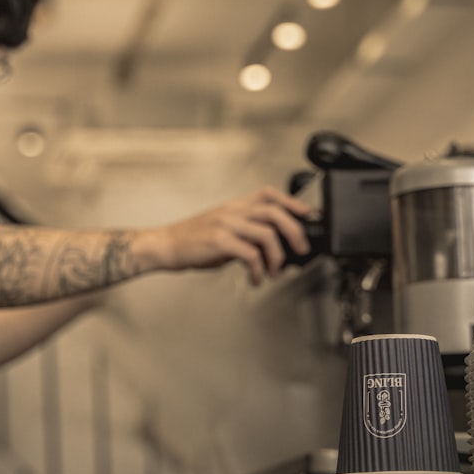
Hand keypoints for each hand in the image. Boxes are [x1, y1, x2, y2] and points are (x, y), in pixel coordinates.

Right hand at [141, 186, 310, 285]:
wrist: (165, 246)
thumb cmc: (192, 240)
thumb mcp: (223, 230)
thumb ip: (246, 234)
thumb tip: (271, 248)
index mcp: (235, 206)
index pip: (269, 194)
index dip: (292, 202)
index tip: (307, 215)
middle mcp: (233, 212)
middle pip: (274, 212)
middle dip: (294, 231)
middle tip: (300, 249)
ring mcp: (226, 225)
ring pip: (266, 233)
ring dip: (277, 257)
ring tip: (274, 271)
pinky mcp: (219, 241)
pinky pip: (250, 254)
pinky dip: (259, 270)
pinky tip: (256, 279)